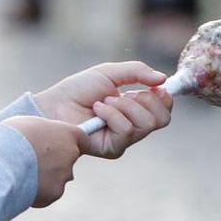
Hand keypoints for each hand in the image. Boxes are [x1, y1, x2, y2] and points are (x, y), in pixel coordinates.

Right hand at [2, 115, 85, 207]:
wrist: (1, 162)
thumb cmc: (10, 137)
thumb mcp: (27, 124)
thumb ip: (41, 132)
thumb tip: (37, 137)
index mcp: (68, 133)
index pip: (82, 139)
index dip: (70, 143)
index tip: (61, 146)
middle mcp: (71, 154)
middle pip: (67, 160)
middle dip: (54, 162)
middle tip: (32, 162)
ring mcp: (64, 174)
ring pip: (57, 178)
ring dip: (44, 178)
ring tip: (21, 173)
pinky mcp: (55, 192)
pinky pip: (48, 193)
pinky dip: (37, 192)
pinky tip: (21, 186)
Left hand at [35, 60, 173, 157]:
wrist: (54, 105)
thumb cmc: (78, 90)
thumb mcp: (110, 72)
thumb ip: (137, 72)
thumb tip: (163, 78)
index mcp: (135, 109)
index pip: (164, 110)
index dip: (165, 98)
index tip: (157, 87)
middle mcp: (133, 126)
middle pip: (163, 119)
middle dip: (146, 100)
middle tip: (126, 94)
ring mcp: (124, 139)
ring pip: (146, 123)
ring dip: (125, 105)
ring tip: (105, 101)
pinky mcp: (113, 149)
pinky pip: (126, 130)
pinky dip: (112, 114)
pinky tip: (97, 110)